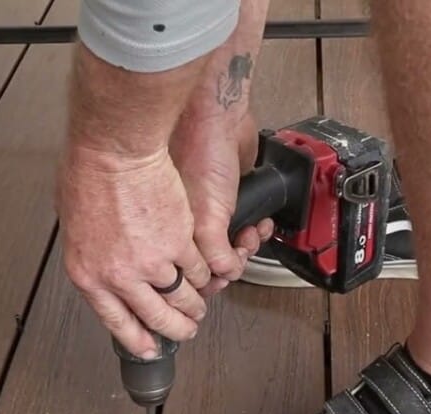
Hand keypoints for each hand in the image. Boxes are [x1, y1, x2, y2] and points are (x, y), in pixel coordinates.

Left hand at [57, 146, 212, 358]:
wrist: (114, 151)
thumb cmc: (87, 174)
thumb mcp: (74, 225)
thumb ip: (92, 253)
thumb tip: (104, 262)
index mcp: (89, 275)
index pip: (116, 320)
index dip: (136, 339)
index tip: (149, 347)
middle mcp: (120, 276)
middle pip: (156, 316)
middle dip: (175, 329)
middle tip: (186, 330)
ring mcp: (152, 263)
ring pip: (182, 297)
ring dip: (195, 305)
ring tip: (200, 307)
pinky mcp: (179, 244)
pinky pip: (198, 268)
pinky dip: (205, 273)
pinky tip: (207, 274)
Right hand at [171, 110, 274, 296]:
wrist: (220, 118)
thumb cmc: (201, 156)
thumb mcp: (207, 222)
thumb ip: (214, 256)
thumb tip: (225, 275)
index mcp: (169, 233)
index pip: (187, 275)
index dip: (210, 278)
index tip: (226, 273)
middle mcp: (183, 226)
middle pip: (211, 264)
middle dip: (232, 261)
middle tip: (241, 251)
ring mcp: (205, 212)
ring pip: (230, 246)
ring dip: (248, 245)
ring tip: (254, 233)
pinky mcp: (225, 200)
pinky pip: (244, 227)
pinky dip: (257, 229)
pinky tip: (261, 222)